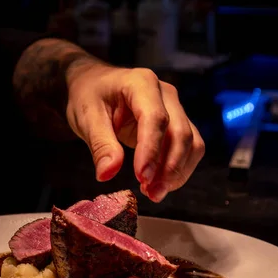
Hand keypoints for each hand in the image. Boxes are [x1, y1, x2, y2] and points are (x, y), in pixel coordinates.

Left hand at [66, 65, 204, 202]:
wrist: (94, 84)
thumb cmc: (89, 96)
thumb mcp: (87, 118)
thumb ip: (100, 145)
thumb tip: (107, 175)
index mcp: (141, 83)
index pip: (155, 119)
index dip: (151, 151)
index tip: (141, 178)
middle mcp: (165, 93)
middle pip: (180, 132)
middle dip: (169, 168)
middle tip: (151, 193)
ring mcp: (175, 107)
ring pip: (191, 142)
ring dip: (177, 172)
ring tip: (154, 193)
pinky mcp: (177, 122)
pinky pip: (188, 147)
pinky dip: (177, 169)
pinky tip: (159, 184)